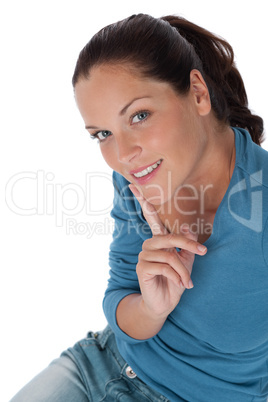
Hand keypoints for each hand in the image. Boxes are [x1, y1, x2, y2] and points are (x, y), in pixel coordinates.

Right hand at [129, 184, 206, 320]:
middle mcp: (149, 245)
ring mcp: (144, 256)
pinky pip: (165, 267)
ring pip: (170, 256)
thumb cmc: (175, 281)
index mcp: (159, 240)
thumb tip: (187, 226)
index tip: (132, 185)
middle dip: (189, 245)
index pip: (150, 217)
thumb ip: (187, 244)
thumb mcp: (186, 261)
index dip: (142, 201)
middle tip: (204, 252)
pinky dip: (177, 277)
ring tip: (188, 282)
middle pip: (170, 237)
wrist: (165, 303)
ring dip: (184, 270)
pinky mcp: (142, 268)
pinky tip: (179, 284)